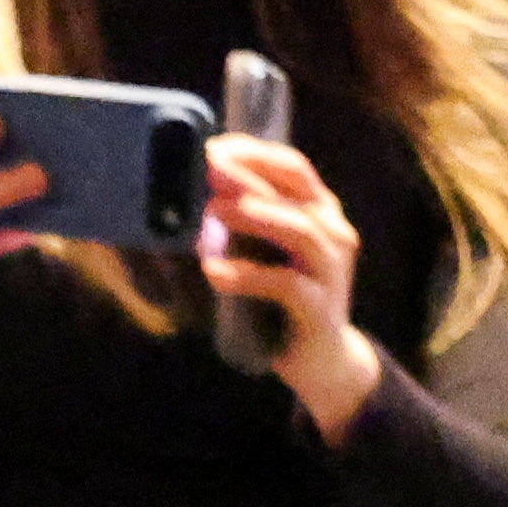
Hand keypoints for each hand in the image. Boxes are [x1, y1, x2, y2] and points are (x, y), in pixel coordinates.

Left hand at [205, 132, 381, 439]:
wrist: (320, 360)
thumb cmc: (279, 300)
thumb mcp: (258, 254)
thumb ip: (233, 227)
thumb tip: (175, 204)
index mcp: (318, 211)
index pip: (291, 166)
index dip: (252, 153)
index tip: (210, 146)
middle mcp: (332, 232)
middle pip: (294, 190)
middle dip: (247, 177)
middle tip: (204, 169)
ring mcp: (329, 269)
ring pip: (299, 230)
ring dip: (253, 217)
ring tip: (211, 213)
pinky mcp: (319, 307)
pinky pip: (286, 285)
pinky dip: (247, 275)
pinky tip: (214, 270)